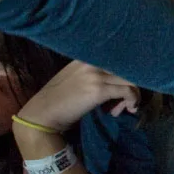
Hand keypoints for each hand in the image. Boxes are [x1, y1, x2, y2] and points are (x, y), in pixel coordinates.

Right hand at [15, 62, 139, 133]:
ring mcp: (95, 75)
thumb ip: (94, 75)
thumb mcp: (75, 79)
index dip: (127, 73)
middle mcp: (91, 62)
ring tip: (124, 108)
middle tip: (125, 101)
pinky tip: (128, 109)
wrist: (41, 115)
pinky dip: (132, 100)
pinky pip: (127, 91)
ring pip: (130, 79)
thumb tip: (117, 83)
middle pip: (127, 68)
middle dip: (131, 85)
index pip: (117, 58)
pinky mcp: (99, 90)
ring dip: (133, 95)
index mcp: (85, 58)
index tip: (126, 87)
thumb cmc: (57, 101)